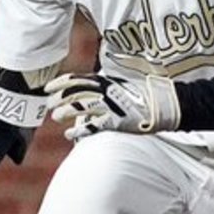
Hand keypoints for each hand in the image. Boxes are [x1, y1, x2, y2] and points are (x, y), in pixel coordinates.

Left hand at [46, 70, 180, 139]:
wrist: (164, 105)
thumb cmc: (143, 95)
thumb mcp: (121, 85)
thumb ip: (103, 86)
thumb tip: (86, 88)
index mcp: (106, 81)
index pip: (78, 79)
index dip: (60, 83)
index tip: (48, 87)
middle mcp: (106, 91)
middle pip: (75, 93)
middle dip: (59, 98)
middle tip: (48, 104)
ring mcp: (111, 106)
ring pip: (81, 107)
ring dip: (65, 112)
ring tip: (56, 117)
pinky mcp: (117, 121)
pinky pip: (93, 126)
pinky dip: (79, 130)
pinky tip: (69, 134)